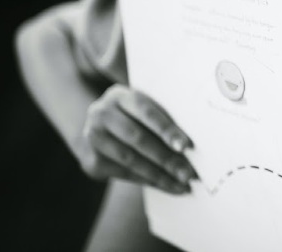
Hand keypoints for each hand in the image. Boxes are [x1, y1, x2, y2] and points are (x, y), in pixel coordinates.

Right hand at [73, 84, 198, 193]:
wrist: (98, 130)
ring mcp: (93, 137)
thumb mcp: (142, 109)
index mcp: (120, 95)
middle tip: (188, 173)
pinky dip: (148, 181)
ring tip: (181, 183)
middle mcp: (101, 113)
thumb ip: (162, 119)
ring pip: (130, 160)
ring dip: (159, 175)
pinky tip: (166, 185)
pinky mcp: (91, 161)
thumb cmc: (133, 117)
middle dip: (166, 158)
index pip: (146, 111)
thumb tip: (189, 145)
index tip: (186, 146)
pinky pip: (124, 173)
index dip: (167, 129)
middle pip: (138, 138)